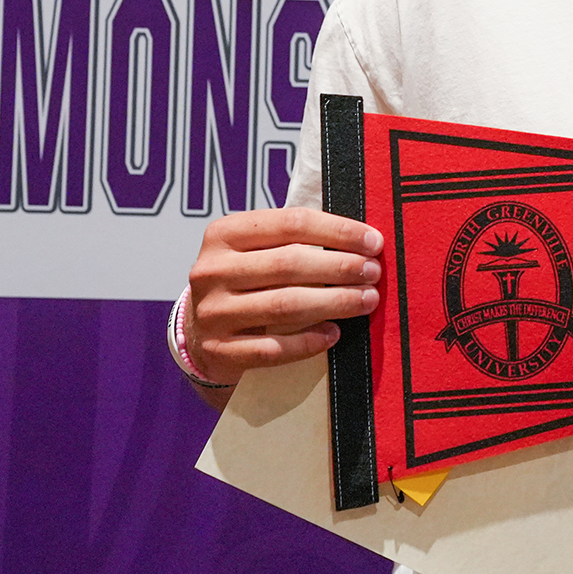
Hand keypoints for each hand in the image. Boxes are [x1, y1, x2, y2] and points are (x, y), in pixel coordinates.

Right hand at [185, 207, 382, 387]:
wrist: (199, 330)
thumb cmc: (242, 281)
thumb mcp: (256, 250)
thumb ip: (296, 240)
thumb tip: (362, 242)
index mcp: (224, 234)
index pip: (291, 223)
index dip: (337, 231)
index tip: (373, 242)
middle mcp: (213, 270)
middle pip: (289, 263)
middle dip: (341, 267)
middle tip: (373, 273)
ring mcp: (213, 312)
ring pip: (284, 305)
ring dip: (334, 302)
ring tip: (366, 300)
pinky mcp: (219, 350)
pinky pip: (272, 348)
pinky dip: (308, 341)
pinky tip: (333, 333)